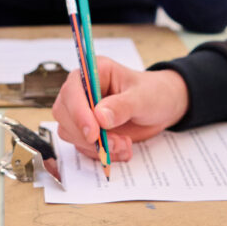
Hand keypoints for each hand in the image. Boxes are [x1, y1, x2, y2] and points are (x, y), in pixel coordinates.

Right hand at [52, 60, 187, 162]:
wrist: (162, 107)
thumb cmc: (153, 93)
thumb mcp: (143, 97)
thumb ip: (122, 106)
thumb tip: (100, 117)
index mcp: (93, 73)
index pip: (72, 91)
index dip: (78, 113)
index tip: (93, 133)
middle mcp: (82, 91)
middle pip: (64, 114)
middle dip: (88, 135)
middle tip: (116, 143)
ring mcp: (82, 111)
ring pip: (70, 133)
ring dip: (96, 146)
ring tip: (124, 145)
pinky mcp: (87, 129)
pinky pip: (83, 146)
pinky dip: (102, 153)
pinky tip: (122, 149)